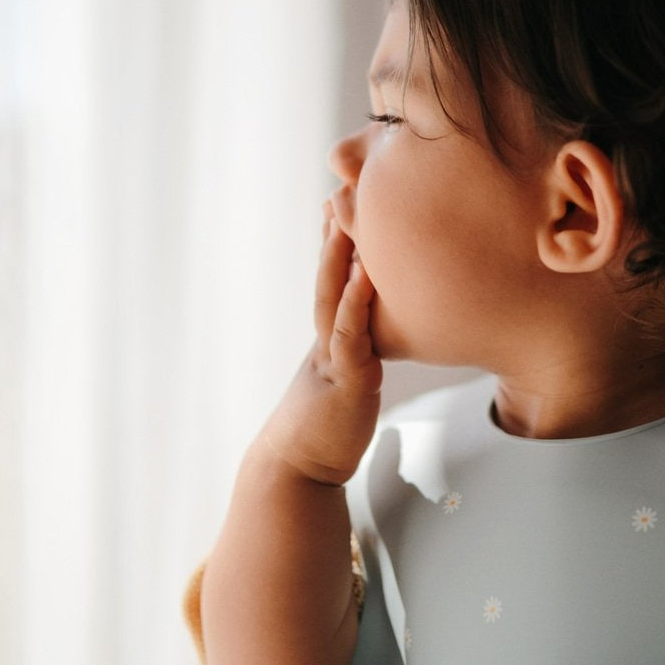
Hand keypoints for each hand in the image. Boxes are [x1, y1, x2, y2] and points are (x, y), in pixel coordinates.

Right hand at [262, 208, 382, 485]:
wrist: (298, 472)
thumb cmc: (326, 433)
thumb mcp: (345, 387)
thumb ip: (354, 361)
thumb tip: (366, 348)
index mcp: (330, 341)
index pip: (333, 284)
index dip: (337, 247)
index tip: (340, 207)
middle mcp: (328, 342)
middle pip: (329, 278)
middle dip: (336, 237)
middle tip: (339, 192)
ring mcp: (333, 359)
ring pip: (335, 299)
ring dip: (341, 259)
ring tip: (347, 219)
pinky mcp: (345, 382)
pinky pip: (348, 337)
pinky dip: (354, 305)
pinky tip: (363, 278)